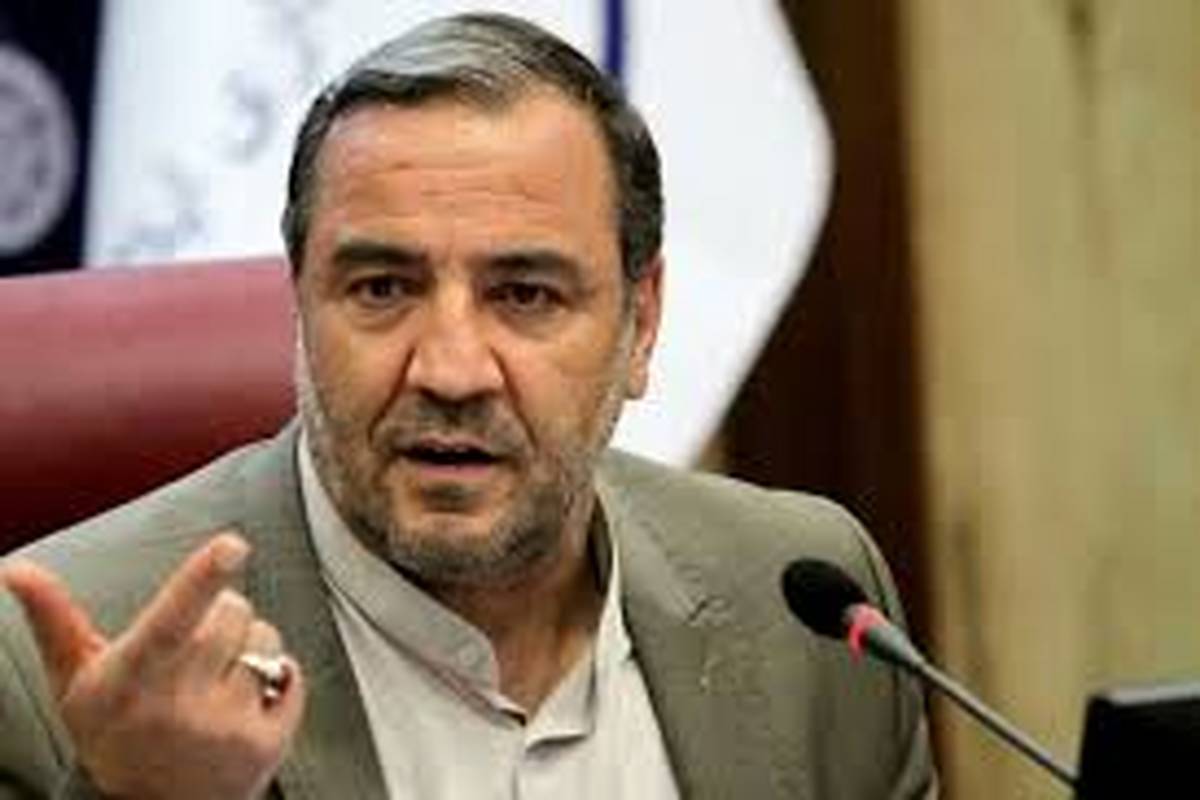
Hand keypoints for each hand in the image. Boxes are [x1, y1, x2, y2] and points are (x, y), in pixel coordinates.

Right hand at [1, 533, 305, 799]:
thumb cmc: (113, 732)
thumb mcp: (76, 682)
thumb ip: (55, 620)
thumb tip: (18, 569)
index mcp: (131, 682)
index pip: (172, 620)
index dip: (202, 578)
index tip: (232, 544)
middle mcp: (180, 708)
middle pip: (233, 612)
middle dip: (220, 614)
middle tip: (193, 650)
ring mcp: (226, 730)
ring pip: (265, 639)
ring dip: (249, 645)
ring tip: (216, 680)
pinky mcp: (267, 747)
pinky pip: (291, 674)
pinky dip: (277, 677)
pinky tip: (243, 702)